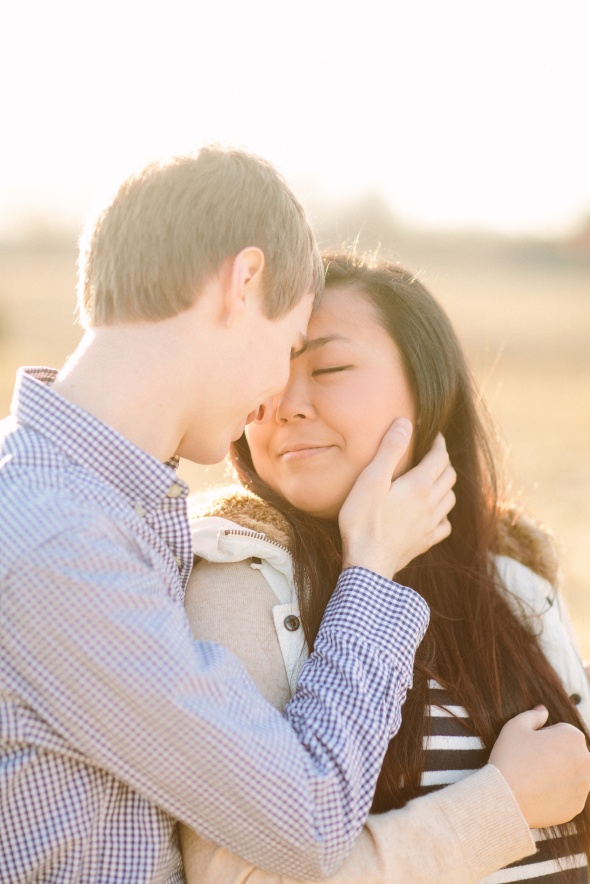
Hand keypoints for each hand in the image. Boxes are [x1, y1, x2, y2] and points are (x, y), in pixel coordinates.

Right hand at [339, 420, 455, 577]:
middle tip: (432, 454)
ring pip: (450, 499)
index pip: (440, 457)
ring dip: (446, 485)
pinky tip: (432, 514)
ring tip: (433, 480)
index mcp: (420, 485)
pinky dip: (443, 514)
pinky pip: (445, 525)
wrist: (367, 563)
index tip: (434, 435)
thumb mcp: (371, 479)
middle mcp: (432, 504)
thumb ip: (390, 450)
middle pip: (449, 476)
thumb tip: (405, 423)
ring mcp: (430, 525)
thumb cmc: (363, 520)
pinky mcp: (426, 542)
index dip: (439, 443)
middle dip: (443, 461)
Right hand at [489, 706, 589, 827]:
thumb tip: (543, 710)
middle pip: (570, 753)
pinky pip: (568, 795)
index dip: (544, 737)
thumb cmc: (510, 758)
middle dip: (556, 755)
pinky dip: (557, 793)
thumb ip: (533, 716)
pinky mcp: (577, 806)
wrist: (506, 798)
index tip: (530, 746)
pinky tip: (538, 793)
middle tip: (532, 762)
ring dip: (558, 774)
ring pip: (571, 774)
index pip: (562, 731)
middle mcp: (586, 761)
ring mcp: (584, 786)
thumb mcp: (515, 727)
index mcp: (573, 737)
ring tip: (534, 779)